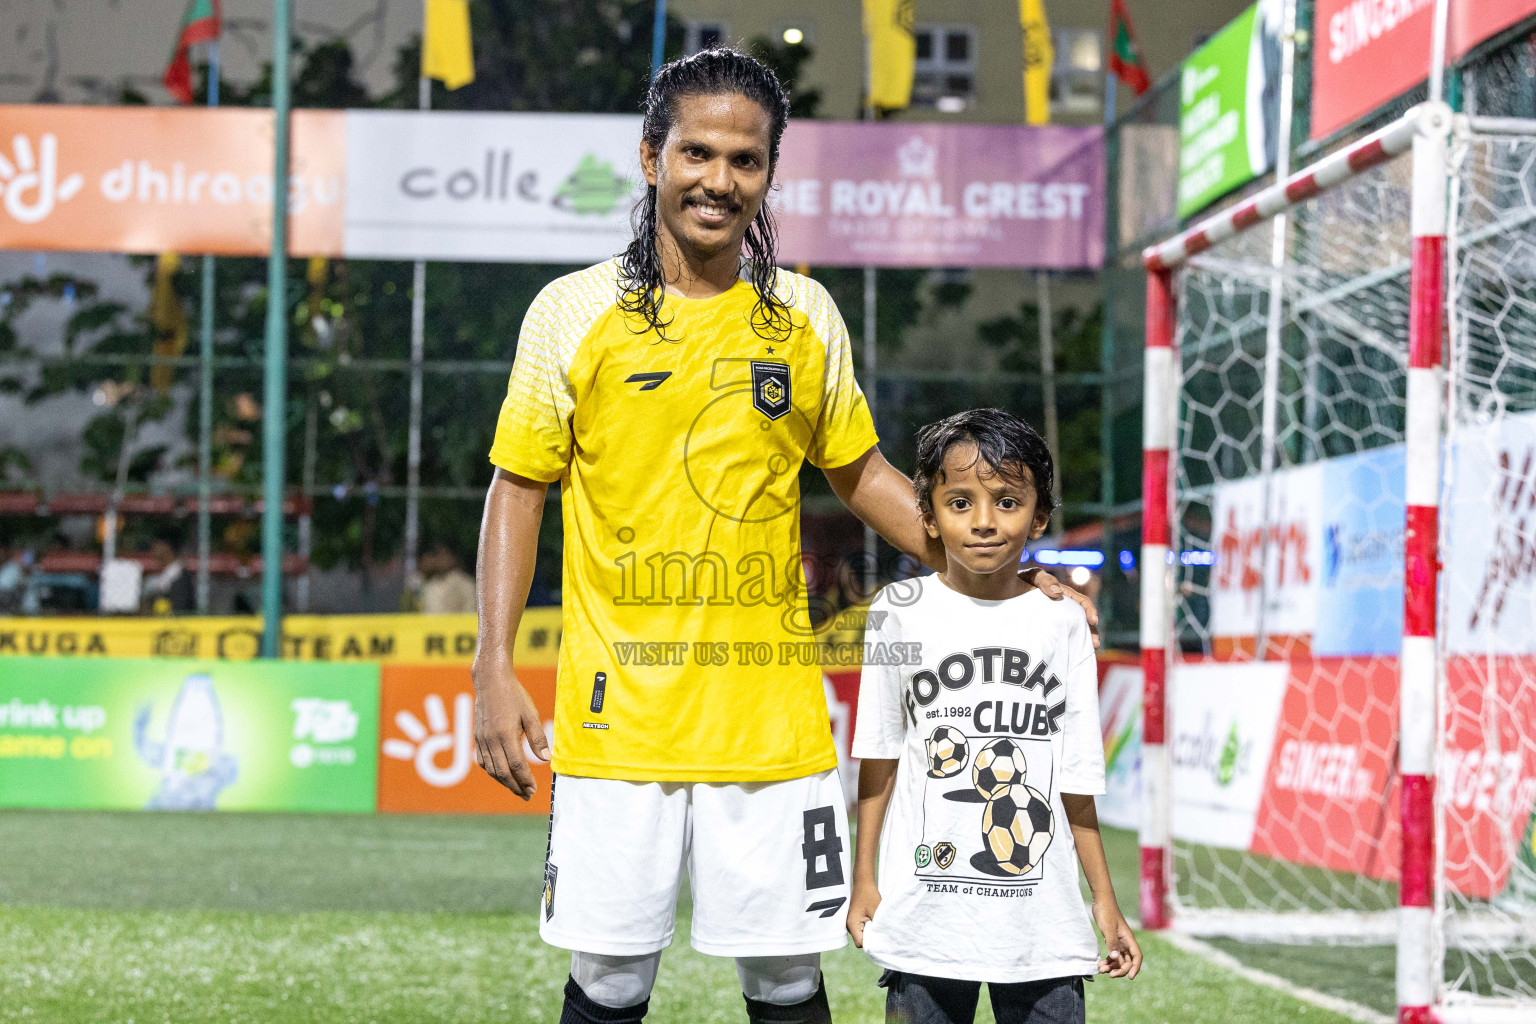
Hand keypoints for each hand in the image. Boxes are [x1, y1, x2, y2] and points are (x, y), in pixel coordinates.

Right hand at [470, 656, 549, 799]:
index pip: (517, 765)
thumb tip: (546, 760)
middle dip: (515, 787)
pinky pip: (483, 761)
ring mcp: (482, 740)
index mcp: (506, 734)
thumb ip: (538, 738)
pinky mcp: (477, 737)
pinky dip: (492, 772)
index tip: (534, 790)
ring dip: (504, 782)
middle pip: (503, 772)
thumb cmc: (514, 695)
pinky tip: (502, 774)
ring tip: (517, 789)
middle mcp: (491, 740)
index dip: (525, 780)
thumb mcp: (530, 714)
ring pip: (491, 770)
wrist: (490, 681)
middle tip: (527, 795)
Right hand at [846, 880, 881, 947]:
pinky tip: (874, 920)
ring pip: (862, 935)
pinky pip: (862, 929)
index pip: (861, 944)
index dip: (871, 943)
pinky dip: (868, 927)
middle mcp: (849, 926)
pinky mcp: (854, 920)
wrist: (863, 883)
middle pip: (861, 940)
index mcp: (852, 925)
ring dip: (870, 932)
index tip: (880, 937)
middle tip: (881, 930)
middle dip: (871, 938)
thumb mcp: (876, 912)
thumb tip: (883, 939)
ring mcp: (851, 923)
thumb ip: (877, 927)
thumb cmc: (869, 895)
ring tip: (877, 923)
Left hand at [1019, 567, 1100, 648]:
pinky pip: (1060, 638)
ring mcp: (1055, 619)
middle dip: (1091, 631)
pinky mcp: (1048, 630)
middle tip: (1094, 644)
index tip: (1093, 621)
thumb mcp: (1031, 577)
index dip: (1089, 610)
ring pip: (1073, 630)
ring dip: (1082, 640)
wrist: (1000, 592)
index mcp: (1063, 593)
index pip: (1081, 602)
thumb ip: (1044, 580)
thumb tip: (1058, 593)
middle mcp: (1062, 607)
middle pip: (1081, 620)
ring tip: (1086, 652)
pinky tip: (1068, 656)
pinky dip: (1067, 646)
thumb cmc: (1017, 582)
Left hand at [1092, 901, 1141, 978]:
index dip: (1135, 968)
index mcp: (1129, 939)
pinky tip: (1101, 965)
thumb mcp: (1108, 928)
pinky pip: (1113, 955)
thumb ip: (1112, 943)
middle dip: (1120, 970)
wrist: (1101, 901)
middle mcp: (1126, 942)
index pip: (1137, 957)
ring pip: (1119, 959)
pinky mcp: (1112, 941)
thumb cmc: (1106, 912)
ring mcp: (1119, 942)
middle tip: (1109, 975)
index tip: (1129, 977)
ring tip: (1101, 970)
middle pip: (1128, 961)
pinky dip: (1108, 961)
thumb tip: (1116, 958)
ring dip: (1112, 966)